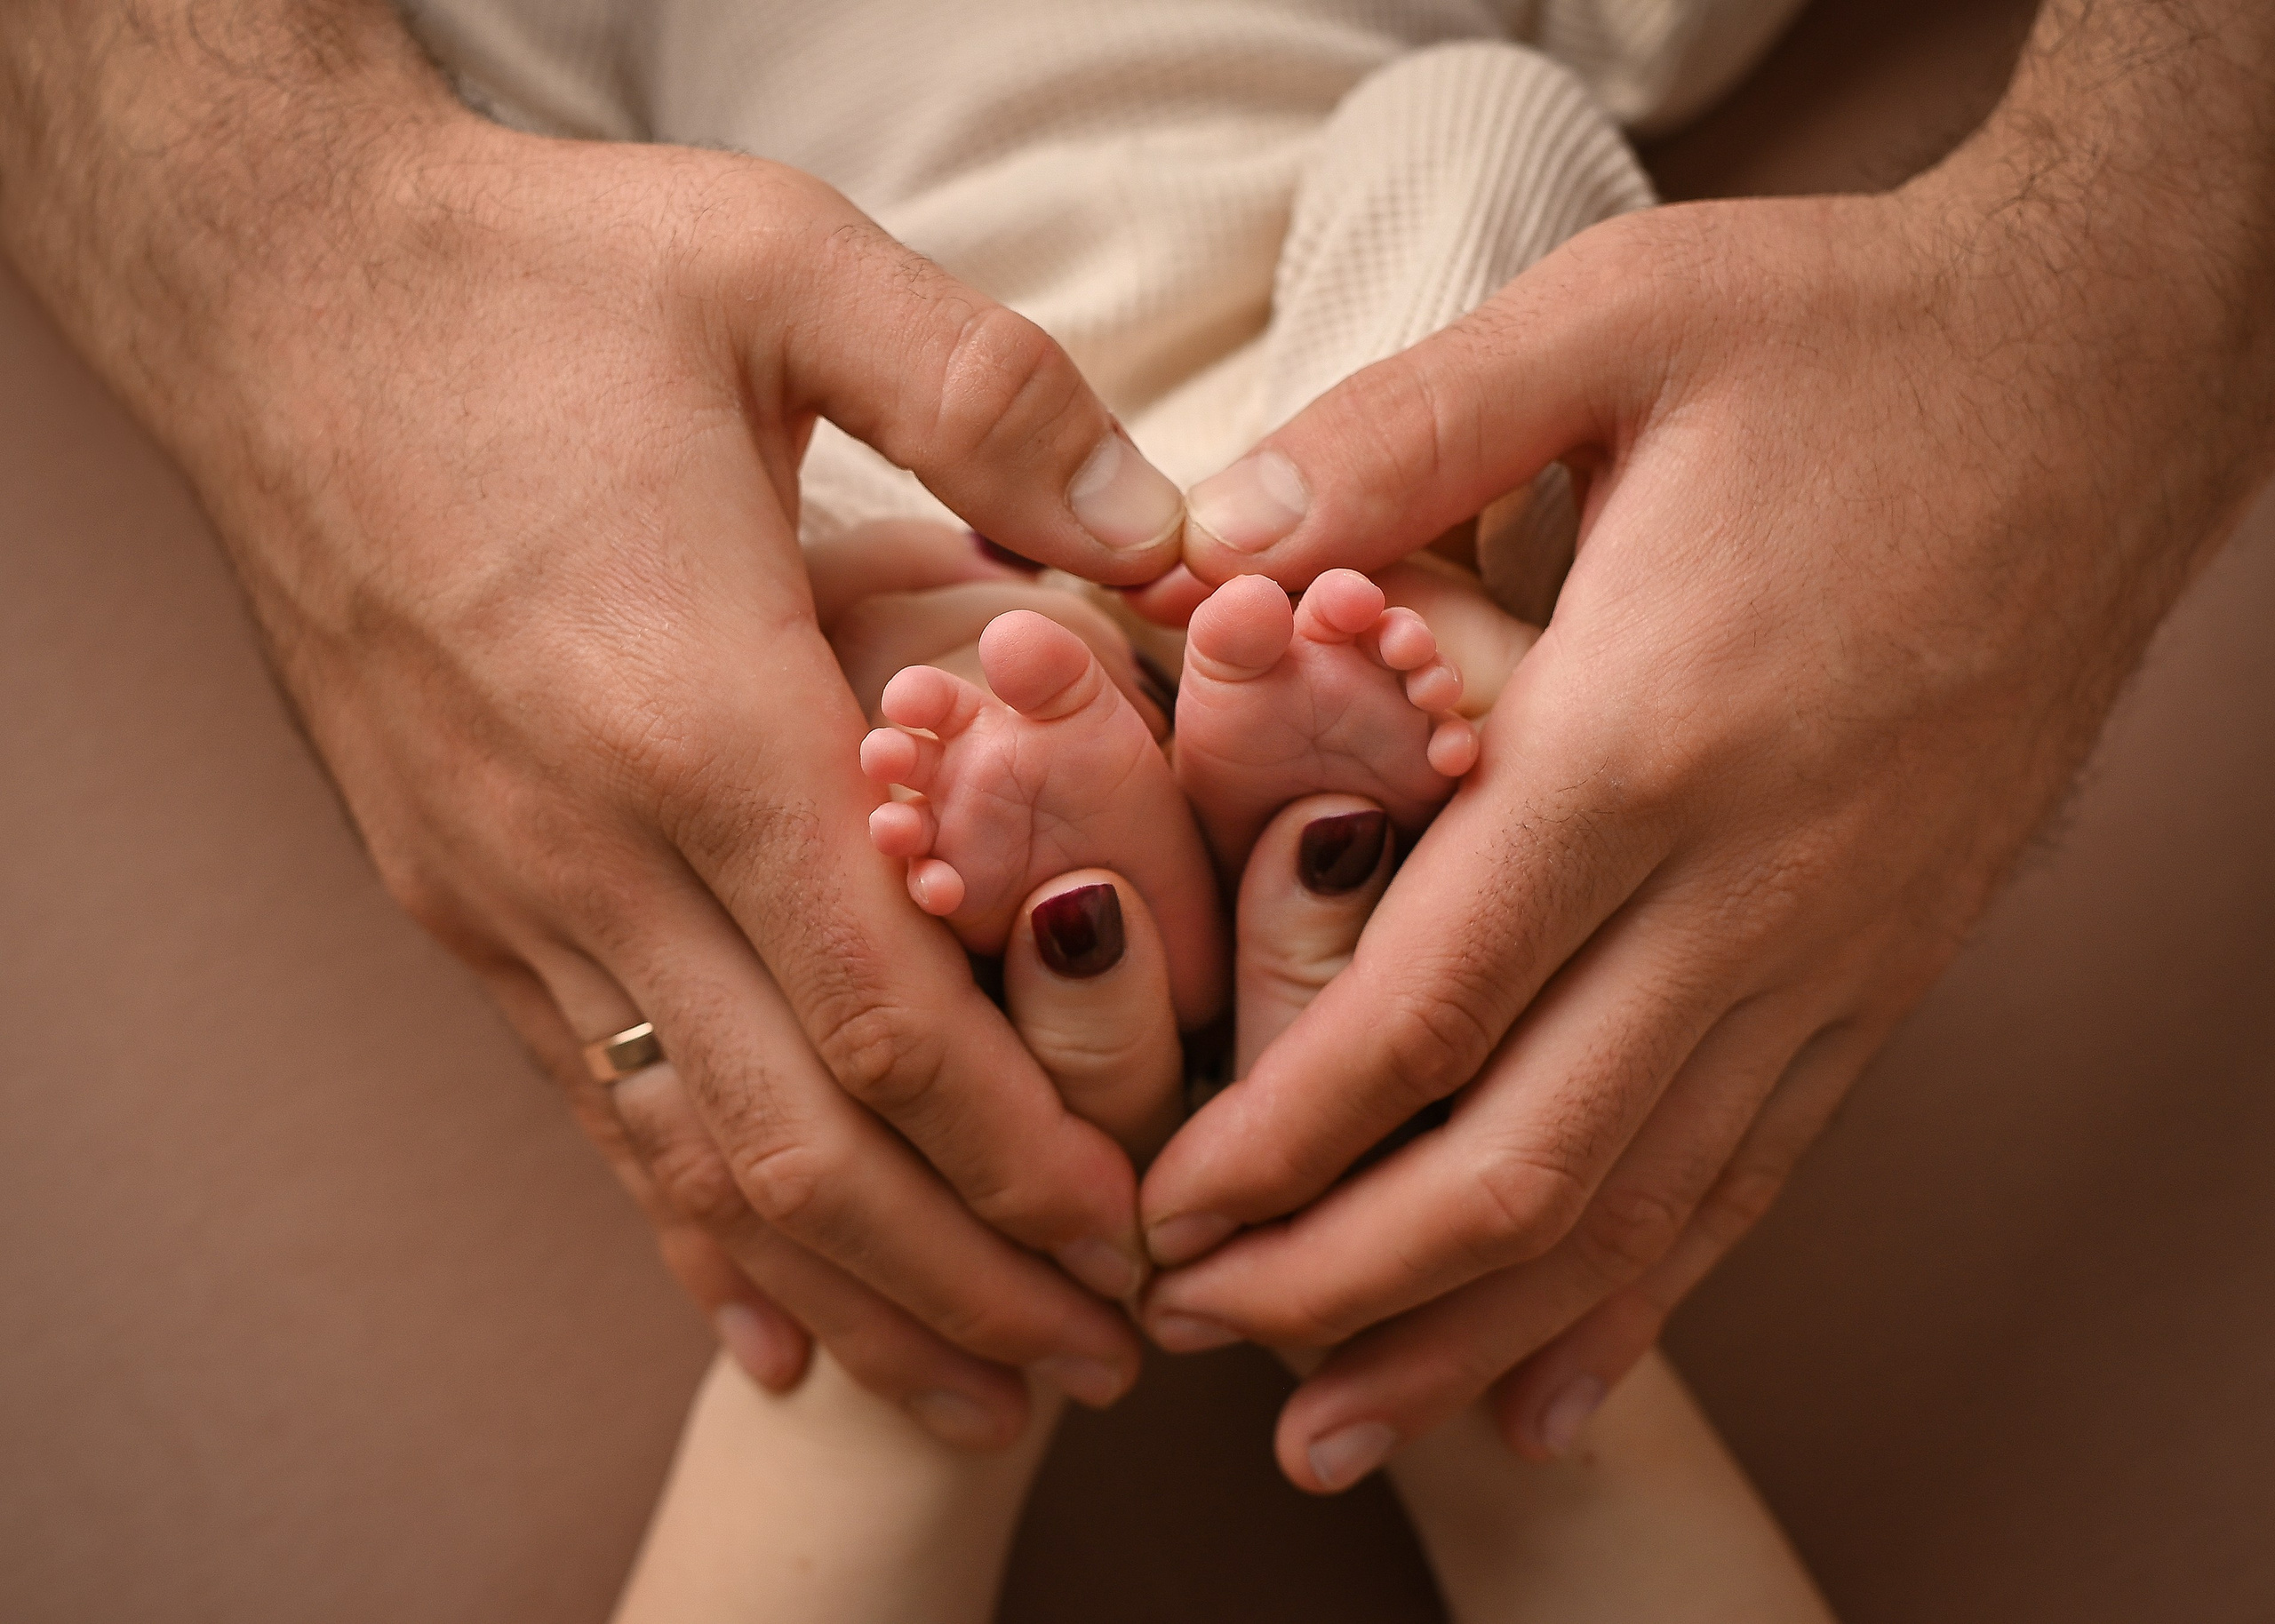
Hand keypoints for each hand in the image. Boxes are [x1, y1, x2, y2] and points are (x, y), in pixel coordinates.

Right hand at [1, 6, 1190, 1446]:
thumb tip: (1176, 529)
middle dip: (959, 1273)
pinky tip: (766, 1319)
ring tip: (976, 1390)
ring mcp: (502, 889)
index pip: (884, 1012)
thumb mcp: (781, 267)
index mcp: (694, 715)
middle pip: (797, 1140)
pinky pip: (587, 1102)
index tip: (1135, 1231)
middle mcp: (587, 846)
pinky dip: (688, 1227)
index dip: (1016, 1152)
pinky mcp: (453, 892)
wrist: (274, 295)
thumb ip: (992, 395)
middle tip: (1101, 1361)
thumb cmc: (534, 281)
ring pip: (687, 1158)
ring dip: (845, 1289)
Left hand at [1140, 0, 2274, 1487]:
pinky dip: (1646, 1293)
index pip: (1432, 1005)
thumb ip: (1392, 439)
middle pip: (1529, 1157)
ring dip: (1472, 1328)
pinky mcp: (1892, 962)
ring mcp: (1839, 945)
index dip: (1284, 1141)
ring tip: (1336, 1424)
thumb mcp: (1608, 322)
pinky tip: (1556, 1388)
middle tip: (1192, 1342)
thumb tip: (1201, 549)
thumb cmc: (1850, 337)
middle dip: (1343, 1277)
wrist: (2109, 372)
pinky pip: (1761, 1168)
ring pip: (1645, 1204)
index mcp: (1647, 739)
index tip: (1166, 1220)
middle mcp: (1753, 884)